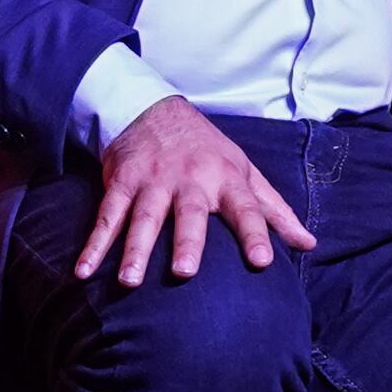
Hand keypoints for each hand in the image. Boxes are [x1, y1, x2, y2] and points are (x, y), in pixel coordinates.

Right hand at [75, 96, 316, 289]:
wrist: (154, 110)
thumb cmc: (208, 151)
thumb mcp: (245, 172)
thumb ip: (274, 211)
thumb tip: (309, 244)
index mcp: (226, 179)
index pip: (247, 208)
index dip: (256, 233)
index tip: (264, 261)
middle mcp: (189, 180)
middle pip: (188, 213)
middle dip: (187, 241)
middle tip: (184, 273)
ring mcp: (152, 181)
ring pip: (143, 217)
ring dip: (134, 249)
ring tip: (129, 281)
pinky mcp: (121, 182)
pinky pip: (106, 216)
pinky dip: (93, 244)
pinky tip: (83, 271)